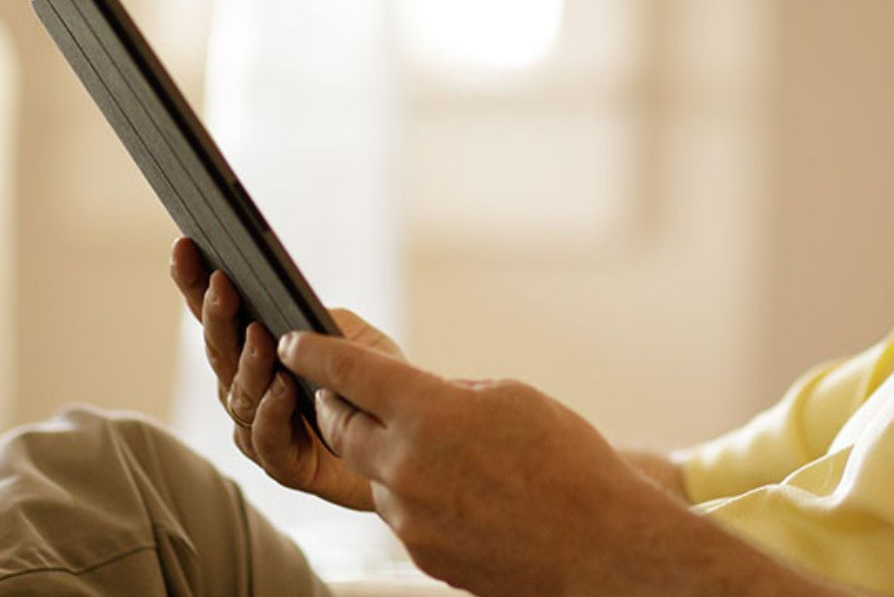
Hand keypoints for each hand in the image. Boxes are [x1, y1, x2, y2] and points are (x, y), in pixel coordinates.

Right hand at [168, 237, 397, 510]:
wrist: (406, 446)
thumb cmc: (373, 387)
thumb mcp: (355, 341)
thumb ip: (320, 326)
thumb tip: (289, 312)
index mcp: (256, 351)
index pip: (217, 315)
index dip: (194, 284)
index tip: (185, 245)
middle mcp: (247, 387)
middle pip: (218, 350)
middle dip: (217, 314)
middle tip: (222, 283)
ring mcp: (259, 426)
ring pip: (237, 394)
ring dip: (248, 363)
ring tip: (260, 334)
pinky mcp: (284, 463)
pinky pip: (266, 438)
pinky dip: (272, 412)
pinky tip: (283, 387)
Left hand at [278, 330, 681, 594]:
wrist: (599, 548)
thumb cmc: (568, 466)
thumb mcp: (511, 398)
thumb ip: (451, 393)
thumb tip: (419, 399)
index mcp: (428, 413)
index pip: (349, 372)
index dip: (316, 352)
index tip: (294, 341)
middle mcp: (405, 466)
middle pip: (342, 426)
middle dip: (337, 404)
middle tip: (349, 391)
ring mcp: (409, 516)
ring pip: (372, 473)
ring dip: (387, 455)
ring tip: (441, 451)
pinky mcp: (420, 552)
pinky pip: (401, 511)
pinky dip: (415, 494)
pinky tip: (459, 491)